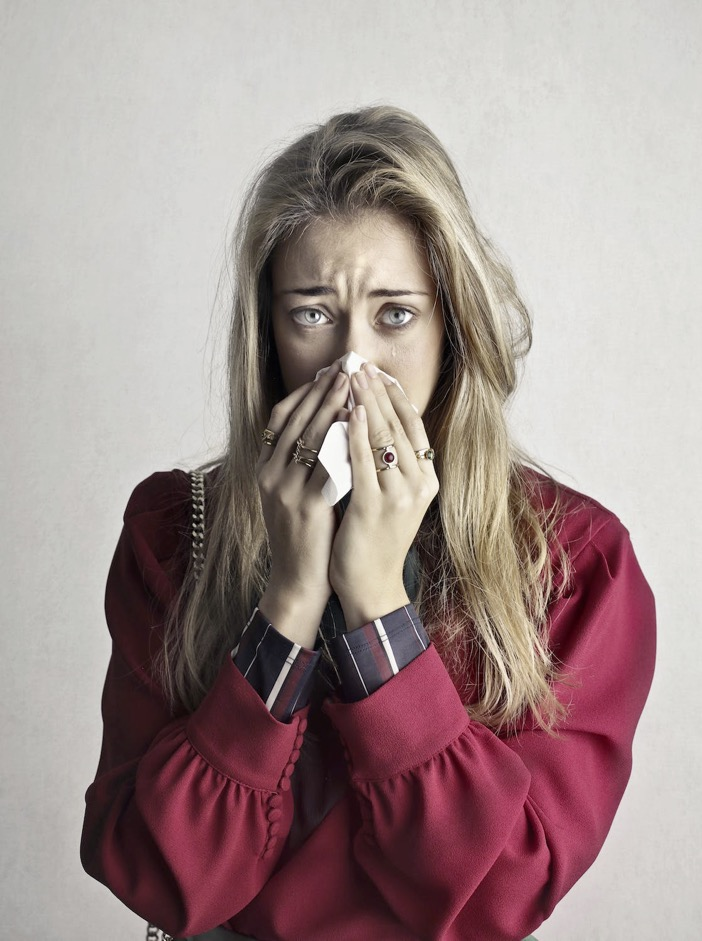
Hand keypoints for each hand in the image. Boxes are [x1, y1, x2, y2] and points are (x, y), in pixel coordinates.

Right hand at [256, 360, 349, 644]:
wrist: (298, 583)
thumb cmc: (305, 538)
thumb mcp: (294, 494)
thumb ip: (303, 463)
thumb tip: (326, 425)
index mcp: (265, 471)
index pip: (280, 419)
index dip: (303, 393)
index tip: (326, 371)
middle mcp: (269, 476)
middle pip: (295, 421)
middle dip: (321, 391)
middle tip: (343, 366)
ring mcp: (284, 491)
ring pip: (309, 437)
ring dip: (331, 406)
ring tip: (351, 383)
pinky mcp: (306, 508)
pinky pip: (326, 465)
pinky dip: (341, 442)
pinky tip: (358, 425)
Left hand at [329, 362, 438, 629]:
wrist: (371, 586)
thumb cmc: (375, 540)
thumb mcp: (391, 497)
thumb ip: (388, 464)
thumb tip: (372, 422)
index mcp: (426, 479)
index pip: (413, 425)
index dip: (395, 395)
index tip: (378, 371)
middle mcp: (419, 484)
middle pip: (400, 424)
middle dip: (378, 390)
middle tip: (360, 363)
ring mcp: (400, 496)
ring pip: (384, 438)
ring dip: (367, 403)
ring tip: (352, 376)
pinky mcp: (375, 508)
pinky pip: (365, 462)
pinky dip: (357, 435)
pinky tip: (348, 414)